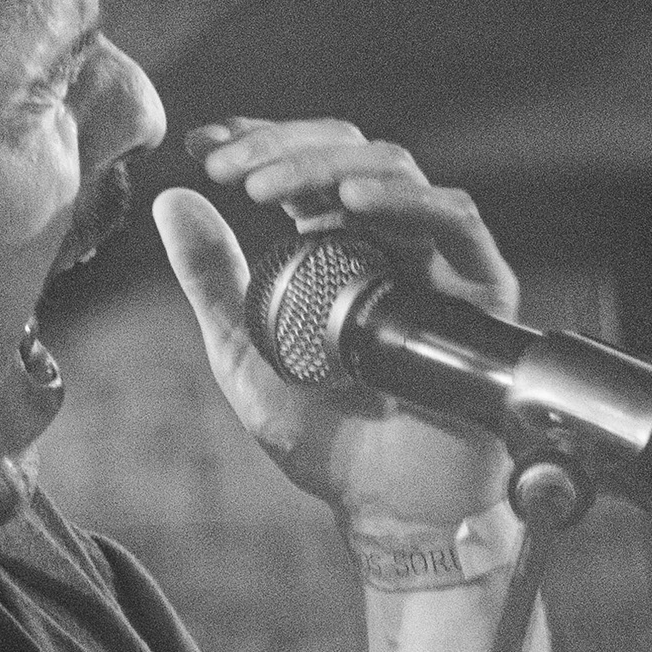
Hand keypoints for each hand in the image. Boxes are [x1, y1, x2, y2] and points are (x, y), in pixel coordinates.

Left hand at [153, 117, 522, 530]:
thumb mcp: (246, 353)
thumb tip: (170, 201)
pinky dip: (406, 200)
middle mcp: (392, 243)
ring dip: (325, 167)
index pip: (305, 167)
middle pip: (348, 155)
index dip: (257, 141)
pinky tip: (352, 202)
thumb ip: (213, 282)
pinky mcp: (481, 290)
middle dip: (282, 147)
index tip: (200, 144)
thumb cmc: (328, 442)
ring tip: (265, 185)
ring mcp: (438, 262)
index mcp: (341, 247)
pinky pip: (456, 221)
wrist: (387, 511)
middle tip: (225, 167)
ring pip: (395, 172)